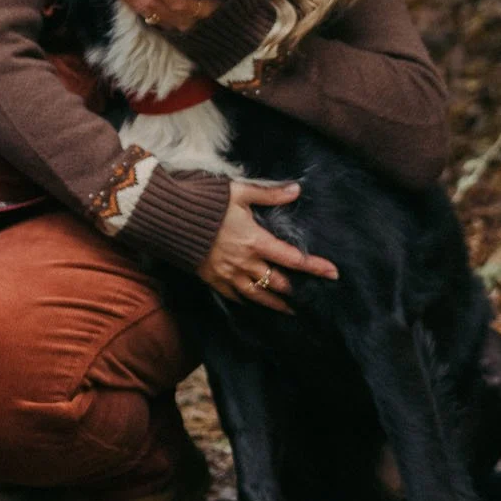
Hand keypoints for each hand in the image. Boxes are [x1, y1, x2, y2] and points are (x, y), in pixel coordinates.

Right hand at [197, 180, 337, 314]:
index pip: (292, 258)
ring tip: (290, 310)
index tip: (333, 273)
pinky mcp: (212, 279)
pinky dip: (248, 302)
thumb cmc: (204, 202)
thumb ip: (269, 194)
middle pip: (277, 283)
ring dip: (276, 304)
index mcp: (255, 241)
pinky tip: (254, 304)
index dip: (315, 267)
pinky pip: (234, 296)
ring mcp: (228, 274)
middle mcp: (244, 262)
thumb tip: (296, 190)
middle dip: (295, 290)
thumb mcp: (239, 192)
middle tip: (310, 297)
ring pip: (258, 296)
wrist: (167, 217)